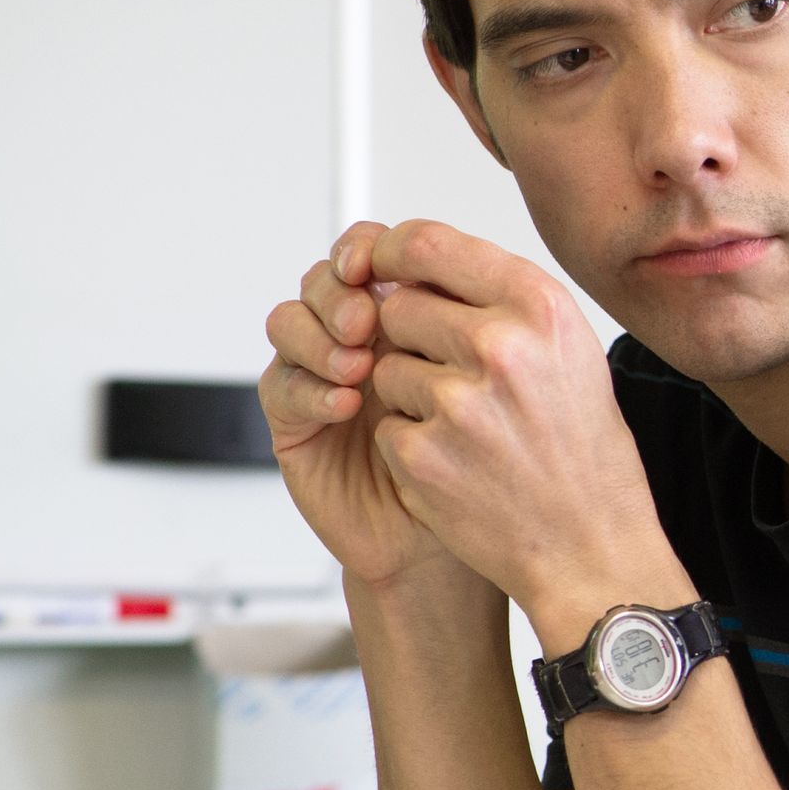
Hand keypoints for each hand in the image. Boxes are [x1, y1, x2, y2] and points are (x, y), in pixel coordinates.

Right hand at [261, 223, 457, 591]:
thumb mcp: (507, 381)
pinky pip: (281, 387)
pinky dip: (310, 388)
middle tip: (368, 321)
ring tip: (358, 364)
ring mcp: (326, 376)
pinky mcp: (299, 423)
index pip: (376, 253)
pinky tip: (346, 403)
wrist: (458, 542)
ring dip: (319, 335)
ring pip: (290, 322)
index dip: (372, 247)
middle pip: (326, 279)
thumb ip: (486, 321)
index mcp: (412, 313)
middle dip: (340, 290)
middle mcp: (364, 338)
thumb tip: (482, 266)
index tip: (387, 261)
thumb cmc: (491, 462)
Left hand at [357, 220, 686, 641]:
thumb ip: (502, 305)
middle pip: (397, 307)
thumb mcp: (569, 355)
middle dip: (411, 339)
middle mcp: (501, 345)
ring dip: (411, 397)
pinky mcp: (421, 454)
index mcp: (541, 308)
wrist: (591, 549)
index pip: (426, 243)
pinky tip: (461, 468)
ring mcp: (457, 401)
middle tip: (458, 380)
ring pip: (384, 368)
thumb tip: (418, 267)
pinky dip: (411, 447)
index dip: (388, 253)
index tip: (378, 269)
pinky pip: (385, 426)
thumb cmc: (584, 456)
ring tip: (471, 433)